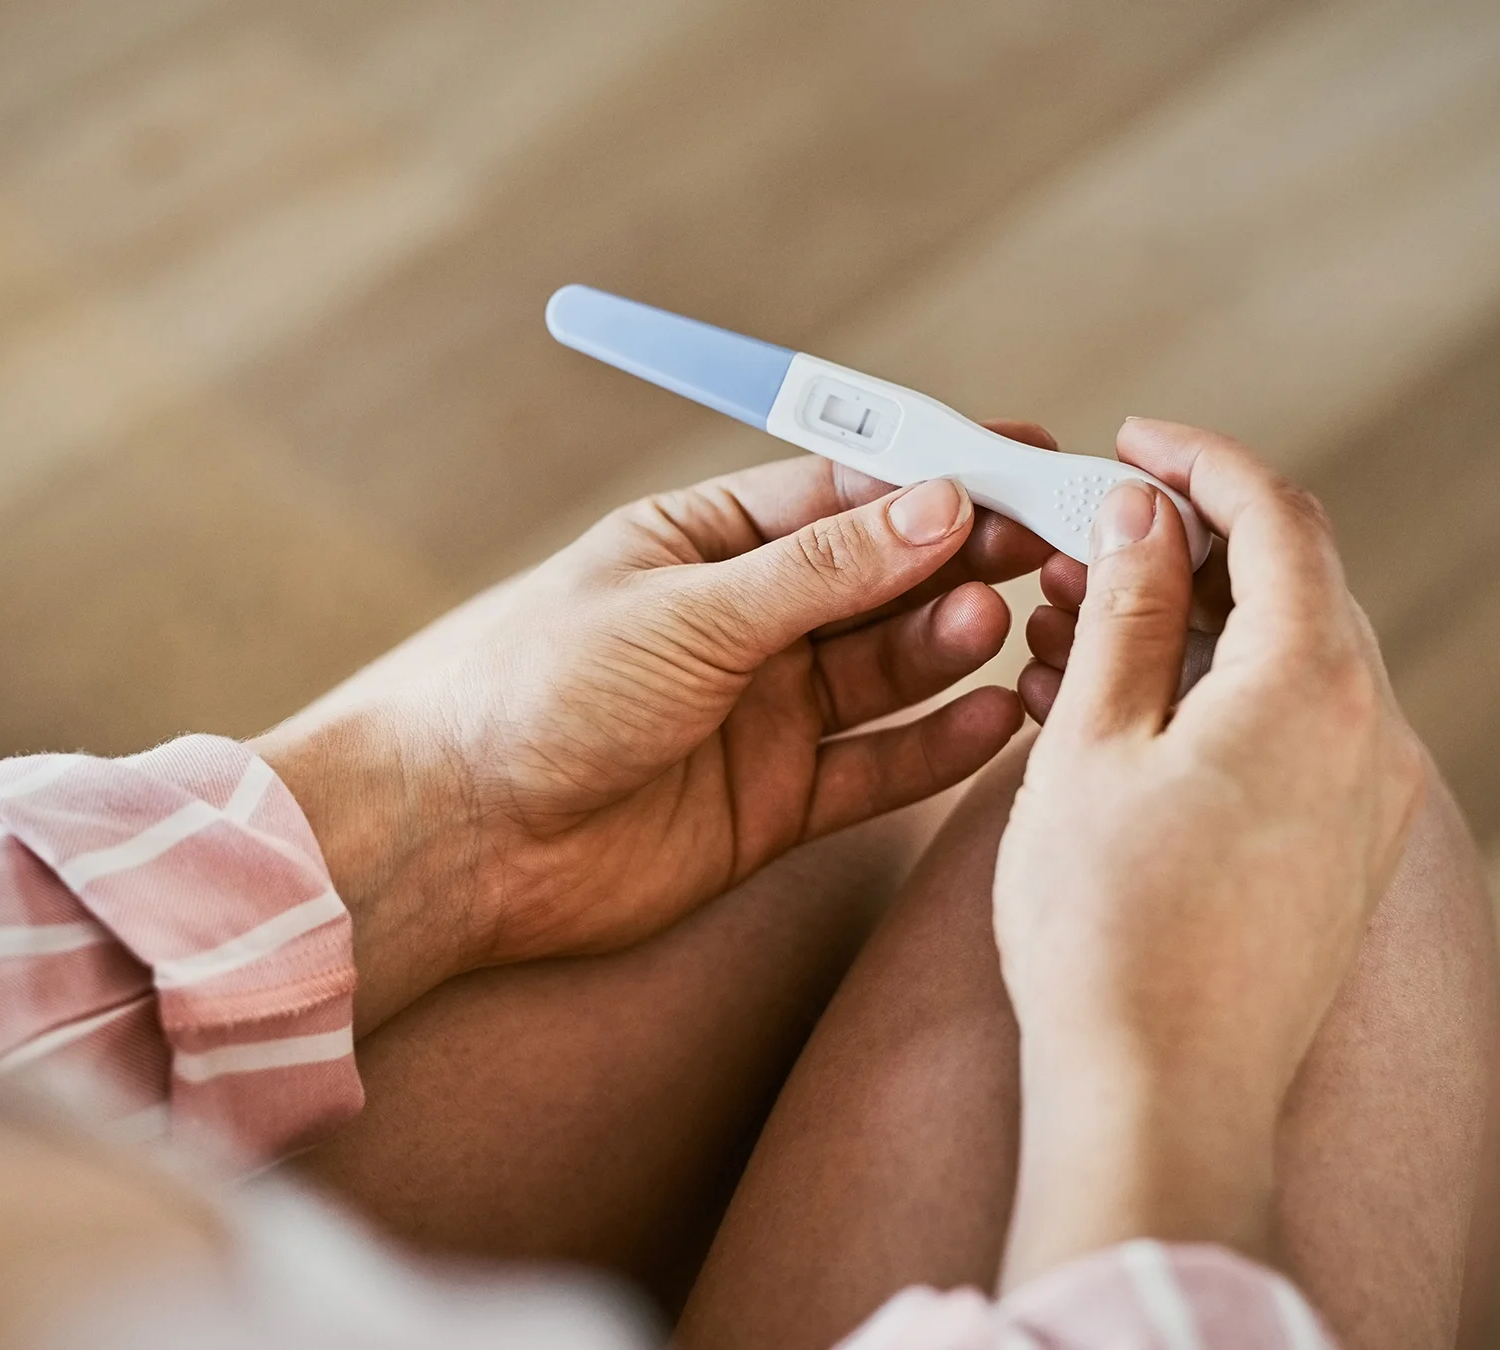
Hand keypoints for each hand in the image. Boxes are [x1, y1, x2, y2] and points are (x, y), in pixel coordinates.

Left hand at [257, 430, 1059, 1031]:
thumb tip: (937, 504)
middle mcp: (743, 624)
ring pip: (889, 673)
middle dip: (964, 561)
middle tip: (1045, 551)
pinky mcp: (772, 807)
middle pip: (883, 580)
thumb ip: (818, 571)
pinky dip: (938, 748)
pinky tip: (996, 719)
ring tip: (999, 626)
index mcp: (705, 542)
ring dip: (951, 646)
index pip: (846, 493)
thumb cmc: (534, 690)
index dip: (937, 479)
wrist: (453, 837)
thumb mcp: (682, 611)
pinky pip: (877, 770)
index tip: (1029, 467)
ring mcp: (761, 716)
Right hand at [991, 418, 1426, 1283]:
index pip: (1278, 517)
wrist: (1161, 1096)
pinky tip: (1112, 718)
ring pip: (1282, 662)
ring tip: (1066, 634)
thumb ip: (1123, 610)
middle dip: (1179, 548)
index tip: (1129, 444)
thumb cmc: (1107, 926)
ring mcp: (1365, 799)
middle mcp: (1366, 731)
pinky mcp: (1342, 855)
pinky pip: (1286, 734)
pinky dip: (1207, 698)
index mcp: (1312, 683)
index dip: (1199, 461)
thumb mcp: (1090, 741)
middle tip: (1073, 547)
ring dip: (1185, 627)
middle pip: (1290, 585)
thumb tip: (1137, 516)